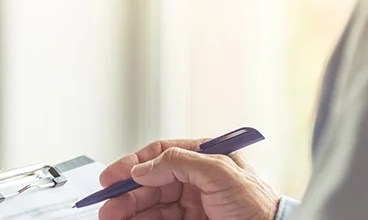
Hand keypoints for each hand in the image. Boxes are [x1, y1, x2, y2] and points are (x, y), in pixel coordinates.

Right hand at [98, 139, 280, 219]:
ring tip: (112, 218)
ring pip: (151, 204)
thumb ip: (180, 162)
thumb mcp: (221, 173)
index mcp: (204, 158)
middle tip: (108, 207)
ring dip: (129, 210)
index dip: (132, 164)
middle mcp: (196, 179)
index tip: (112, 177)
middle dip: (126, 194)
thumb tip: (145, 167)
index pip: (160, 154)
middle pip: (150, 183)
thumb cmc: (259, 206)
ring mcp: (193, 204)